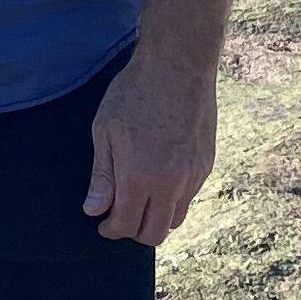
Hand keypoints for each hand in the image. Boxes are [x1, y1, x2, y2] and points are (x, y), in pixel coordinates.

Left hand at [84, 50, 216, 245]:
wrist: (179, 65)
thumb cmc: (135, 93)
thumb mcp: (105, 131)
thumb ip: (102, 176)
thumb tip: (94, 210)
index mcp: (139, 176)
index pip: (126, 224)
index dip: (110, 230)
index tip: (102, 224)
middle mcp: (170, 183)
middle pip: (154, 233)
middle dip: (133, 232)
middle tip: (119, 217)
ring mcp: (192, 175)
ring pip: (175, 219)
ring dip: (155, 219)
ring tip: (140, 201)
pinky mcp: (206, 164)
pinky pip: (189, 198)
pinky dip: (173, 201)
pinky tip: (160, 182)